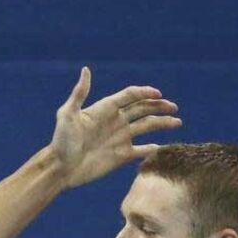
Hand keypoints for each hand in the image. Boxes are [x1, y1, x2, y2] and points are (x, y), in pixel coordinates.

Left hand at [50, 67, 181, 186]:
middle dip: (159, 106)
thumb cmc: (61, 141)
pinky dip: (154, 148)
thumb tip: (86, 70)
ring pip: (146, 127)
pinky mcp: (121, 155)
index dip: (145, 93)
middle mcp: (115, 121)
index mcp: (105, 109)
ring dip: (162, 123)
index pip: (130, 96)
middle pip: (142, 109)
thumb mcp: (67, 115)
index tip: (158, 94)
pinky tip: (163, 146)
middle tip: (174, 107)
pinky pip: (142, 150)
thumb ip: (80, 94)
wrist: (60, 168)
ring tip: (177, 122)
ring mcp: (120, 138)